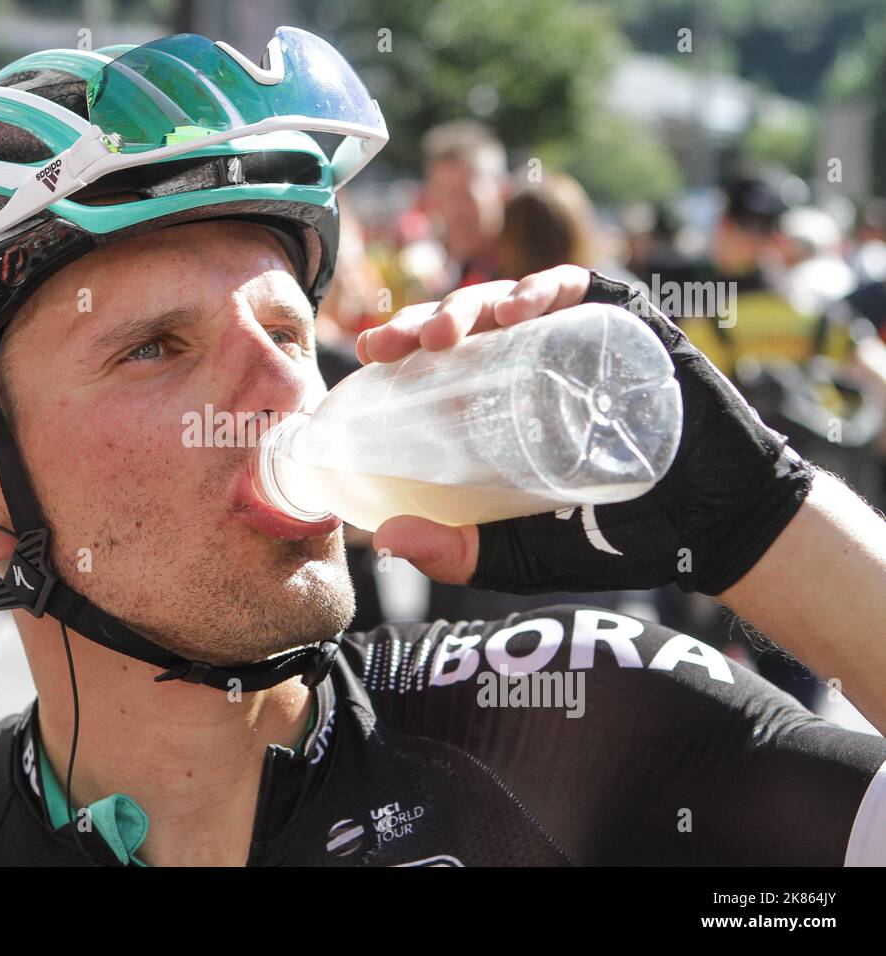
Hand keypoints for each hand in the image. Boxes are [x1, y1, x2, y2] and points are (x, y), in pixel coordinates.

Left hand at [356, 266, 592, 585]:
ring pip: (509, 299)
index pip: (441, 363)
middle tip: (393, 345)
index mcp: (504, 403)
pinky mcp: (624, 321)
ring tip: (444, 335)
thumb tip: (387, 541)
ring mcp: (579, 338)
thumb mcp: (521, 552)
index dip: (402, 351)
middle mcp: (535, 362)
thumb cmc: (617, 536)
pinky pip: (577, 287)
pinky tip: (516, 310)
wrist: (713, 526)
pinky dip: (543, 289)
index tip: (369, 356)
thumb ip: (461, 552)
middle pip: (466, 325)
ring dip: (470, 305)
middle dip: (422, 324)